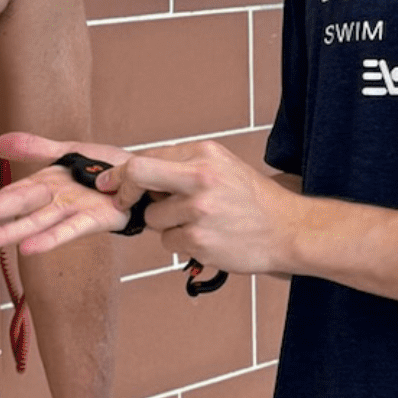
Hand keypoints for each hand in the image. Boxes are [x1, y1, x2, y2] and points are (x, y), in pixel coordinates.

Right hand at [0, 133, 143, 252]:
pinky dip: (49, 239)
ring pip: (36, 223)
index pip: (12, 194)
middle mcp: (55, 201)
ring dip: (9, 233)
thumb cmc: (107, 167)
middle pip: (18, 210)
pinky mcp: (94, 220)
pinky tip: (28, 248)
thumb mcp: (69, 150)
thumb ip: (34, 148)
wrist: (145, 176)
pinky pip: (68, 230)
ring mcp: (73, 212)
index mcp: (47, 184)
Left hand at [114, 140, 300, 278]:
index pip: (149, 157)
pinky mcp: (198, 241)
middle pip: (138, 175)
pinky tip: (208, 238)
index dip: (123, 171)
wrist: (288, 230)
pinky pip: (169, 241)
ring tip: (200, 222)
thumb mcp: (223, 168)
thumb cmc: (254, 201)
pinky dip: (182, 242)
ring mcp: (199, 211)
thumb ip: (184, 167)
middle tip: (122, 200)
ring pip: (154, 217)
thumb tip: (139, 174)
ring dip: (167, 223)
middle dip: (123, 189)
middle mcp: (200, 179)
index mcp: (205, 154)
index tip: (109, 181)